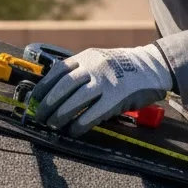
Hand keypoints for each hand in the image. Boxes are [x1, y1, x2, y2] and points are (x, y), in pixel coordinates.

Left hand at [29, 44, 172, 137]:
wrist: (152, 66)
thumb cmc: (123, 67)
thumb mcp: (99, 60)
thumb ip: (81, 71)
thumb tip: (57, 90)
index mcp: (87, 57)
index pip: (58, 72)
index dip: (45, 87)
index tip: (35, 99)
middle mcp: (94, 67)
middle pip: (64, 86)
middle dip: (49, 102)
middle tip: (39, 115)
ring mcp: (105, 81)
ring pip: (76, 99)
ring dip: (61, 114)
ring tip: (52, 124)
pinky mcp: (116, 97)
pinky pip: (93, 113)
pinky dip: (80, 123)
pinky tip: (73, 130)